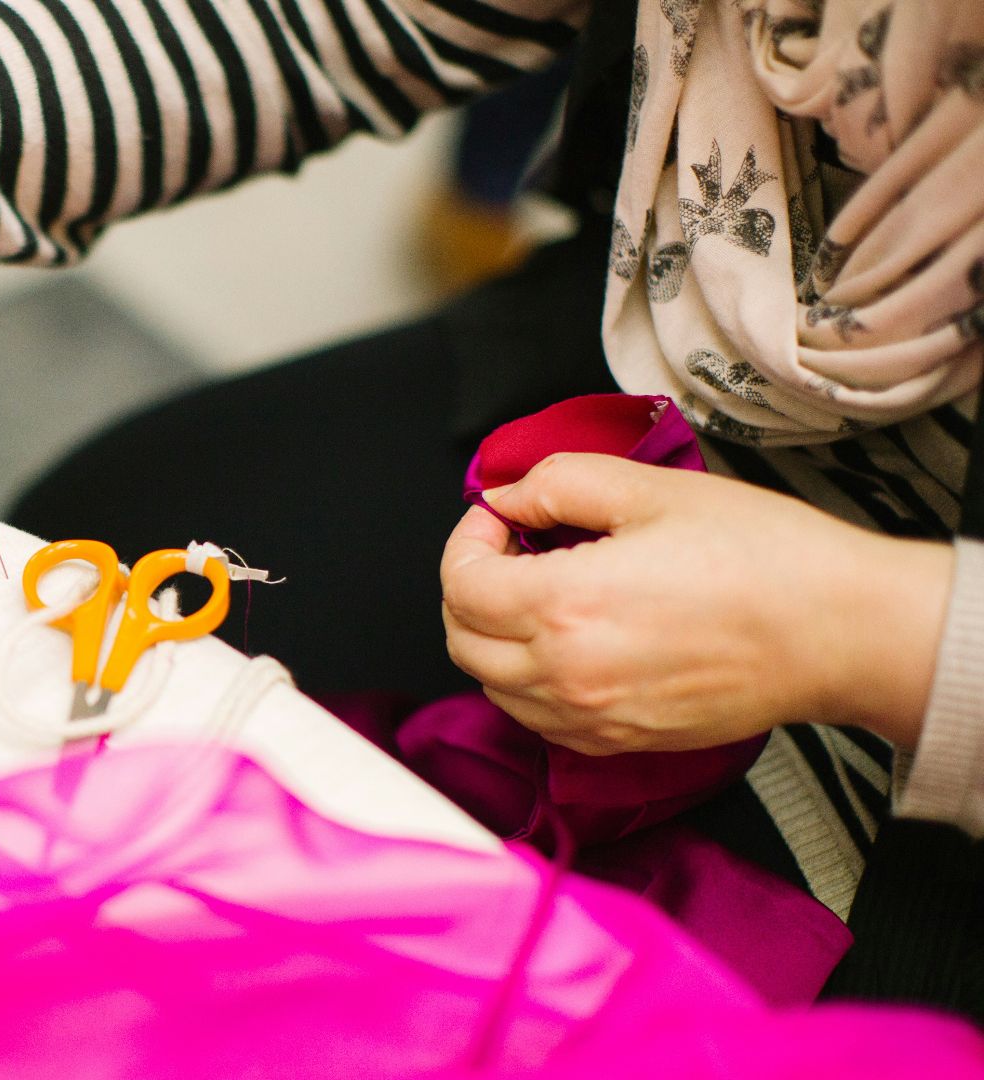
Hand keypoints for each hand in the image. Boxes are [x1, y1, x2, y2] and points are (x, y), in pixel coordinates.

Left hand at [439, 452, 953, 754]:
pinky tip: (569, 641)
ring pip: (491, 683)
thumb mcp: (651, 490)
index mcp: (564, 606)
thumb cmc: (763, 558)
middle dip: (471, 585)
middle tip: (513, 548)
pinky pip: (537, 718)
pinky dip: (529, 680)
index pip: (459, 582)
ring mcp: (591, 717)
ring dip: (494, 635)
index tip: (500, 516)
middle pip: (461, 637)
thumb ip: (558, 485)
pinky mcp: (619, 742)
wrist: (839, 632)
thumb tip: (507, 497)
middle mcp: (566, 674)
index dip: (468, 537)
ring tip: (542, 591)